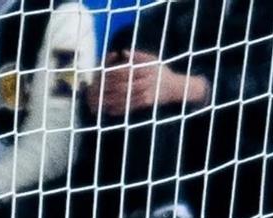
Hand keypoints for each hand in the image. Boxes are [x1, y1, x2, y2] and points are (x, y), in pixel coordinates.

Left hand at [90, 51, 207, 116]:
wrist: (177, 87)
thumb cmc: (161, 72)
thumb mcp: (153, 60)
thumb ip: (138, 56)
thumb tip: (123, 52)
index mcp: (146, 69)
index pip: (125, 71)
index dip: (111, 74)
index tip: (101, 76)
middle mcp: (146, 80)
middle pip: (122, 84)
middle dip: (108, 88)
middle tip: (95, 91)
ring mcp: (147, 92)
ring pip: (124, 97)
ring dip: (110, 101)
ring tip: (98, 102)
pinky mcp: (147, 103)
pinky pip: (130, 106)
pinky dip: (118, 109)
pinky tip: (109, 110)